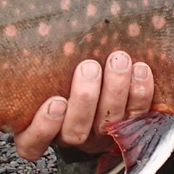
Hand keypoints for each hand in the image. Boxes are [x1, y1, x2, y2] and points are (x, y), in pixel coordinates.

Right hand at [14, 50, 154, 159]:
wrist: (98, 85)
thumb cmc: (59, 75)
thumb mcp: (40, 77)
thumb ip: (36, 69)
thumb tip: (36, 30)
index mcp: (40, 131)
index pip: (33, 144)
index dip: (44, 128)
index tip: (55, 102)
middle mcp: (71, 136)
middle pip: (76, 131)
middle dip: (85, 98)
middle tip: (89, 67)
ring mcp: (102, 135)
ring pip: (109, 123)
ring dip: (116, 91)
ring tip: (118, 60)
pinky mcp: (131, 127)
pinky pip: (139, 117)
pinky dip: (141, 93)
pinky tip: (141, 69)